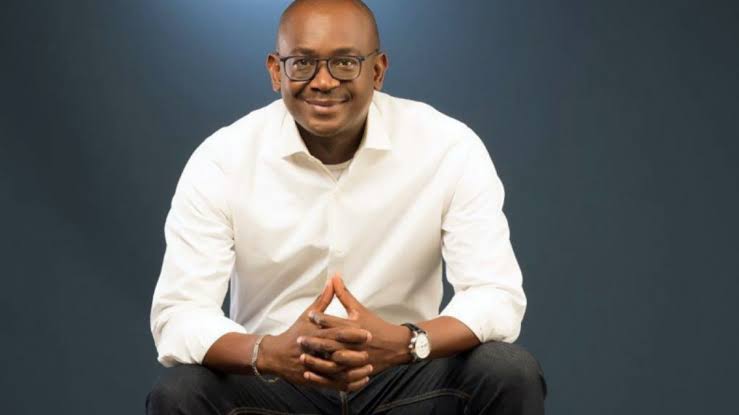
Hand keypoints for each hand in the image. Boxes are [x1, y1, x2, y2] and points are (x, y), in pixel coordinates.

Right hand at [259, 279, 373, 391]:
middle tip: (371, 350)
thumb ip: (323, 300)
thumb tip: (333, 280)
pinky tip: (361, 381)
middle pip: (337, 353)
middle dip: (354, 352)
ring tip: (369, 368)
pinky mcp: (314, 380)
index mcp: (314, 334)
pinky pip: (334, 384)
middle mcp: (314, 352)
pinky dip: (348, 384)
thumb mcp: (308, 315)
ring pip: (336, 371)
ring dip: (354, 371)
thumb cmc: (295, 333)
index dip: (352, 334)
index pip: (335, 334)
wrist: (275, 355)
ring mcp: (314, 367)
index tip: (367, 332)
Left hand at [303, 275, 411, 376]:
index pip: (335, 322)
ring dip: (317, 361)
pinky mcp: (356, 371)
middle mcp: (355, 344)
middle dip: (314, 341)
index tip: (309, 316)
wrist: (395, 346)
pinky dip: (324, 376)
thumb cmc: (375, 325)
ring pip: (333, 362)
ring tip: (303, 357)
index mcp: (355, 327)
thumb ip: (344, 294)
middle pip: (331, 343)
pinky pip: (338, 376)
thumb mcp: (359, 309)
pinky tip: (312, 373)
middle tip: (299, 339)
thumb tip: (334, 276)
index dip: (321, 319)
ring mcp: (356, 359)